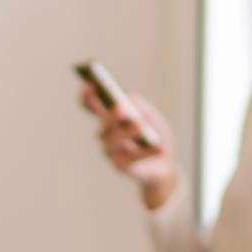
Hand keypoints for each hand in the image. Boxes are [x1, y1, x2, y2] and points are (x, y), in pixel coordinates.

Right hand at [79, 85, 179, 208]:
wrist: (164, 164)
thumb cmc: (155, 137)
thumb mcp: (151, 117)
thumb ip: (140, 106)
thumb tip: (129, 98)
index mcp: (110, 119)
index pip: (92, 107)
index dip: (88, 97)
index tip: (91, 84)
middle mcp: (106, 135)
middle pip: (103, 125)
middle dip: (110, 116)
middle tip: (120, 107)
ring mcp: (112, 152)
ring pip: (113, 142)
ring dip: (126, 133)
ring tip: (140, 125)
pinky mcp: (121, 167)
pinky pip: (131, 159)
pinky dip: (145, 152)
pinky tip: (158, 147)